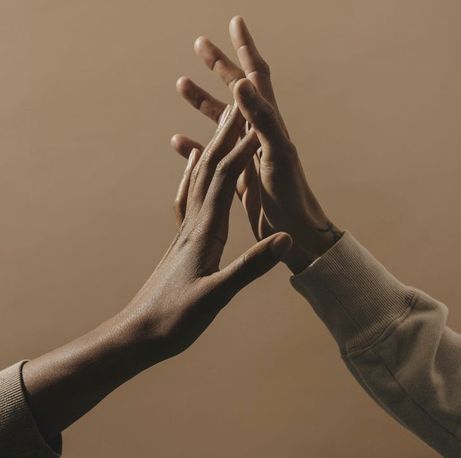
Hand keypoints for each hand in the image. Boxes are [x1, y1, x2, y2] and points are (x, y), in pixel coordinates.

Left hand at [125, 102, 292, 358]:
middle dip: (223, 138)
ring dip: (210, 150)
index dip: (240, 150)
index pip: (223, 181)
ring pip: (197, 181)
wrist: (136, 334)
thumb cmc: (174, 320)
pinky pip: (188, 199)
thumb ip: (251, 267)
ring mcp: (184, 232)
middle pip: (207, 171)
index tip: (256, 122)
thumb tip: (284, 240)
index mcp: (203, 233)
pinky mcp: (181, 242)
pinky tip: (193, 168)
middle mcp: (191, 225)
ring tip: (219, 128)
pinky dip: (193, 176)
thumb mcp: (215, 296)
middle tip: (236, 106)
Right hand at [172, 16, 341, 273]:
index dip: (246, 50)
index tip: (235, 22)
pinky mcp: (237, 177)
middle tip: (199, 45)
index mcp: (269, 126)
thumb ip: (262, 119)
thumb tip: (242, 82)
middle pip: (235, 94)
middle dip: (218, 67)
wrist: (295, 233)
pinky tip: (180, 142)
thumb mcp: (277, 153)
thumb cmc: (291, 197)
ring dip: (202, 102)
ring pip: (220, 122)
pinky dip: (196, 146)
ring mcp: (246, 156)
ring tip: (181, 84)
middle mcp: (257, 136)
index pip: (257, 79)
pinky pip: (213, 156)